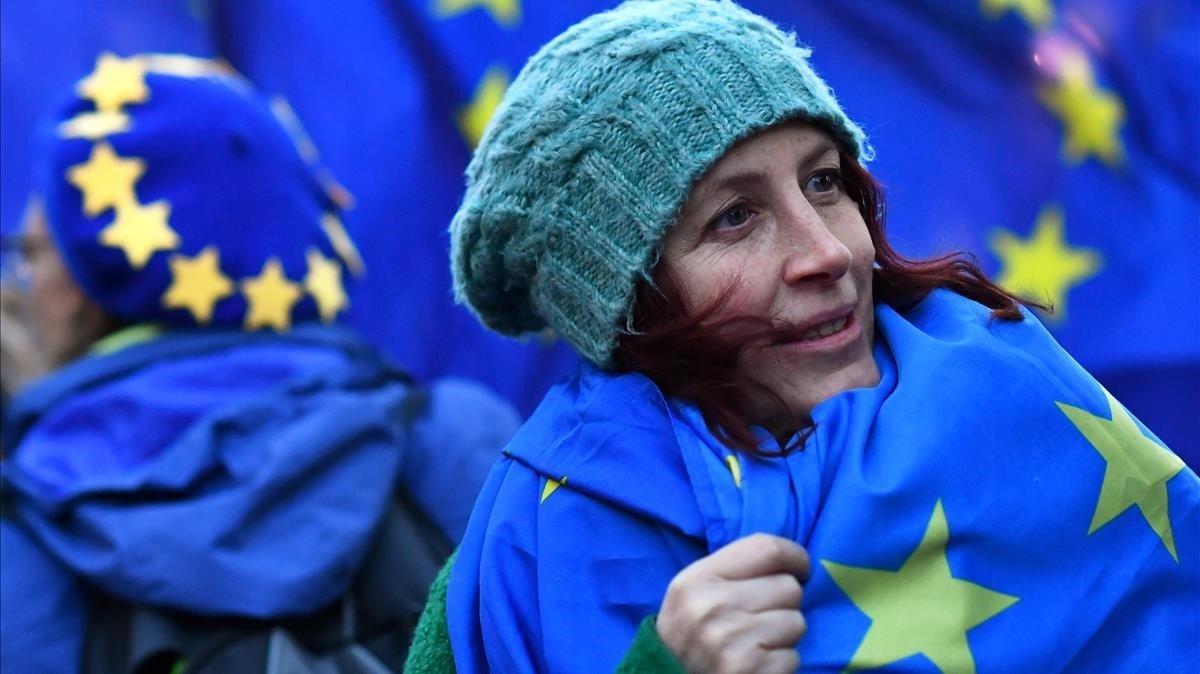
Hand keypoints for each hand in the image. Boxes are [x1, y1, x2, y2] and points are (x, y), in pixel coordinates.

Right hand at [656, 534, 809, 673]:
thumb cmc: (692, 631)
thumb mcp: (695, 591)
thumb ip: (734, 569)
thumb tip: (791, 559)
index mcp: (698, 580)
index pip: (767, 549)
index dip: (794, 556)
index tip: (800, 568)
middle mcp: (711, 608)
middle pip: (788, 587)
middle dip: (784, 602)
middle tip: (763, 615)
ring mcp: (731, 643)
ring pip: (796, 622)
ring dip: (784, 634)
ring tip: (757, 640)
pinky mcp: (750, 671)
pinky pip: (793, 656)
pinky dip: (781, 662)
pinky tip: (757, 661)